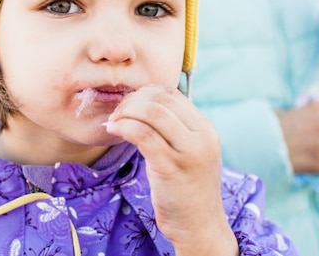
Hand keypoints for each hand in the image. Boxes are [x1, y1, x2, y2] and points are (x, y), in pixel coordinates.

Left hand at [105, 86, 237, 255]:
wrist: (199, 225)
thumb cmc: (187, 188)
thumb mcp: (188, 151)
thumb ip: (173, 128)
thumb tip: (141, 104)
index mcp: (205, 128)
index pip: (171, 94)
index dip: (144, 93)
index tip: (128, 104)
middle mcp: (201, 136)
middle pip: (160, 100)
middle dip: (132, 101)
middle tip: (117, 113)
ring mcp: (189, 152)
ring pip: (151, 113)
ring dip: (126, 112)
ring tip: (113, 122)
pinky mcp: (171, 167)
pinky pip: (143, 135)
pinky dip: (124, 127)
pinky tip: (114, 131)